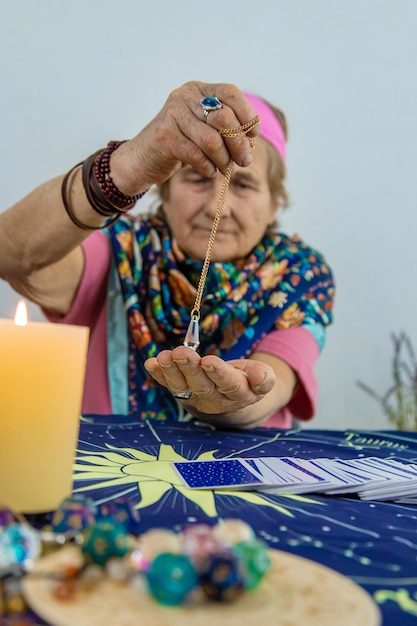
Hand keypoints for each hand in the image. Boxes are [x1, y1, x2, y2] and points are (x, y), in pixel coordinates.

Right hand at [110, 81, 259, 194]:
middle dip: (239, 144)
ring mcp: (172, 115)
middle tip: (244, 161)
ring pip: (212, 140)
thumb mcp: (203, 130)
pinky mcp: (164, 137)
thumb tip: (251, 137)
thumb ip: (224, 128)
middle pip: (224, 118)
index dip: (247, 113)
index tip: (254, 135)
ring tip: (225, 169)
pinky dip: (207, 167)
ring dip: (224, 160)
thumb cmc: (179, 145)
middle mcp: (184, 97)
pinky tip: (208, 171)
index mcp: (198, 90)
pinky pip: (196, 155)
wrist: (142, 159)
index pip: (230, 92)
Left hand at [144, 345, 275, 427]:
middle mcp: (215, 400)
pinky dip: (158, 375)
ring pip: (182, 387)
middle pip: (201, 385)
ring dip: (170, 371)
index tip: (208, 360)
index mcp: (239, 394)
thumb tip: (260, 377)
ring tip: (163, 356)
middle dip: (189, 368)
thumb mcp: (262, 376)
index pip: (228, 385)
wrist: (233, 396)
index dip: (218, 373)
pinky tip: (150, 363)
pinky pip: (168, 385)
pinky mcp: (182, 393)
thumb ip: (263, 378)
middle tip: (180, 352)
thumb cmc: (248, 379)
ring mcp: (196, 398)